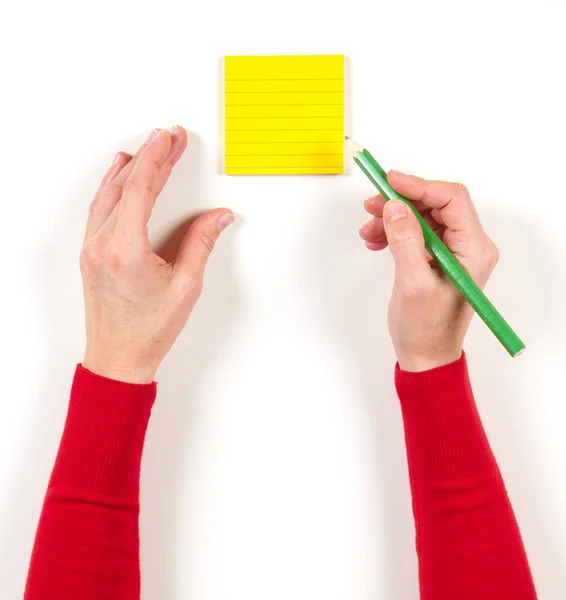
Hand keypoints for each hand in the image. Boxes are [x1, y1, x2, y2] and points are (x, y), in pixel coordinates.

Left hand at [80, 127, 233, 382]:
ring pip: (108, 195)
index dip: (159, 159)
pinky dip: (111, 187)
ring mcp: (92, 248)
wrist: (119, 358)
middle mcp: (102, 244)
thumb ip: (201, 244)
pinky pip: (99, 209)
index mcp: (125, 249)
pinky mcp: (90, 254)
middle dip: (150, 157)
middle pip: (125, 186)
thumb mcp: (186, 287)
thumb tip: (218, 216)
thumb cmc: (149, 330)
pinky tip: (118, 177)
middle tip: (169, 138)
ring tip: (147, 148)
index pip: (142, 189)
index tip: (170, 138)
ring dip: (129, 169)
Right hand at [359, 171, 498, 371]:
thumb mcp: (413, 285)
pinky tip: (375, 240)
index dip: (420, 186)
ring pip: (422, 216)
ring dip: (393, 217)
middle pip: (436, 204)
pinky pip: (415, 231)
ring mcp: (452, 251)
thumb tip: (394, 206)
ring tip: (368, 230)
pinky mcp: (436, 257)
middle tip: (371, 206)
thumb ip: (405, 242)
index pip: (452, 200)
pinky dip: (393, 231)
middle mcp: (468, 246)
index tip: (389, 182)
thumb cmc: (426, 329)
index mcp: (473, 250)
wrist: (425, 356)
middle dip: (402, 202)